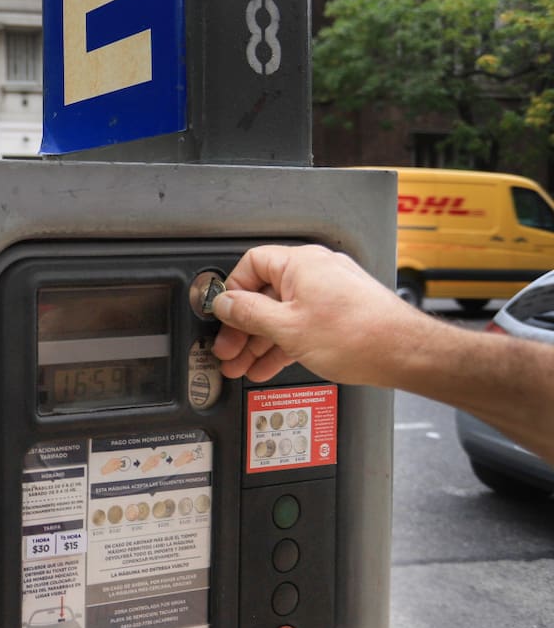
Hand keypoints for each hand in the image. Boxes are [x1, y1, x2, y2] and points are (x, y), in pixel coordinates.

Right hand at [211, 244, 418, 384]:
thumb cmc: (359, 335)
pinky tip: (270, 364)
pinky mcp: (340, 312)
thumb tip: (225, 305)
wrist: (406, 353)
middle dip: (243, 327)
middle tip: (229, 349)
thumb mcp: (287, 328)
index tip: (222, 316)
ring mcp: (329, 292)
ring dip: (260, 341)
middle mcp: (315, 271)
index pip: (250, 265)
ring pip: (282, 313)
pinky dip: (283, 342)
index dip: (232, 292)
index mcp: (300, 263)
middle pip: (264, 293)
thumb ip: (249, 314)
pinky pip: (301, 323)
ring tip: (244, 365)